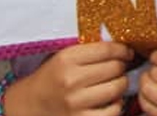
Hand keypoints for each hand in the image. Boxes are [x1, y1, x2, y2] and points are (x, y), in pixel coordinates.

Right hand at [15, 40, 131, 115]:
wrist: (30, 105)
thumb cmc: (52, 78)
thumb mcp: (65, 57)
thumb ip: (90, 50)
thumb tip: (123, 47)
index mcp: (67, 59)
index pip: (107, 49)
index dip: (122, 50)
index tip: (126, 52)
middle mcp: (71, 80)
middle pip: (116, 68)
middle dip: (121, 67)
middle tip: (118, 68)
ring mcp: (75, 103)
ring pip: (117, 88)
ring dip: (121, 85)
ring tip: (114, 83)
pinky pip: (114, 110)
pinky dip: (116, 105)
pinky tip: (108, 101)